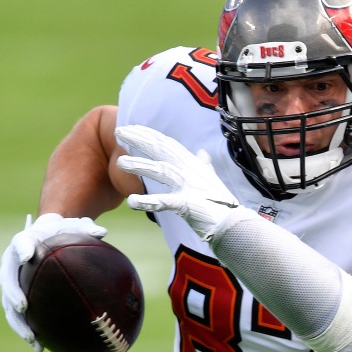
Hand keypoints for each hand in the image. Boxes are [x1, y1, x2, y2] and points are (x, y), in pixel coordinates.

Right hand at [0, 213, 107, 351]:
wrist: (44, 236)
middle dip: (14, 294)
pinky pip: (20, 317)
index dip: (23, 249)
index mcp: (24, 242)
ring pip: (9, 305)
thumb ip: (86, 228)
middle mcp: (11, 263)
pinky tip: (41, 347)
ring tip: (31, 337)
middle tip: (23, 306)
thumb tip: (103, 232)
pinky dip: (28, 331)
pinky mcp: (16, 297)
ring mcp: (12, 282)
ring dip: (19, 323)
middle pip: (8, 280)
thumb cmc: (60, 231)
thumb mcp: (74, 226)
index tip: (28, 256)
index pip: (20, 243)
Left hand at [115, 125, 246, 240]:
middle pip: (161, 150)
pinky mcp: (186, 204)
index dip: (148, 134)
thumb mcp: (211, 179)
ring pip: (160, 170)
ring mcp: (188, 186)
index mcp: (191, 164)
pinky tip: (132, 201)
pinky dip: (148, 201)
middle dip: (140, 139)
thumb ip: (205, 166)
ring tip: (119, 162)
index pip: (166, 144)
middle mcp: (189, 170)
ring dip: (140, 166)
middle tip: (119, 130)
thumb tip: (203, 153)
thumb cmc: (220, 203)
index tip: (130, 128)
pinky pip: (164, 202)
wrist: (233, 223)